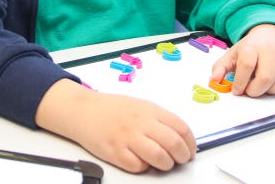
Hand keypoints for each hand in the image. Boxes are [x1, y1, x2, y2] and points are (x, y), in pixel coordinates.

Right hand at [35, 79, 195, 172]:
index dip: (190, 143)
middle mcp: (141, 123)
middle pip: (173, 144)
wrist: (84, 110)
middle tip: (180, 160)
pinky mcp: (115, 152)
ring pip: (159, 158)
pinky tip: (141, 161)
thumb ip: (159, 119)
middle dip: (182, 157)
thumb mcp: (140, 106)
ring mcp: (128, 138)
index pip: (181, 128)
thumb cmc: (112, 109)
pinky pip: (138, 167)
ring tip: (163, 163)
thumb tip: (180, 136)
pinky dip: (144, 167)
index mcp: (150, 110)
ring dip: (166, 164)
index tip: (190, 150)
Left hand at [210, 24, 274, 96]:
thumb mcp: (232, 53)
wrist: (271, 34)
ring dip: (267, 91)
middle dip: (255, 90)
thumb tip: (214, 80)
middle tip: (249, 89)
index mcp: (252, 47)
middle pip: (266, 78)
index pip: (247, 65)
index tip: (237, 90)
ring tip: (260, 85)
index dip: (241, 81)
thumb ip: (221, 67)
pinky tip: (272, 83)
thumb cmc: (251, 47)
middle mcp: (270, 52)